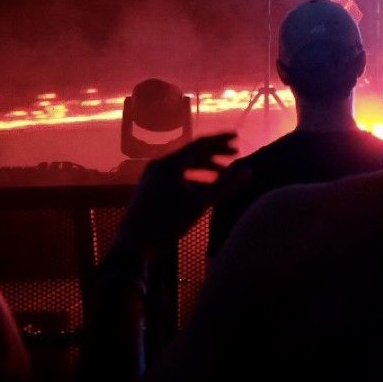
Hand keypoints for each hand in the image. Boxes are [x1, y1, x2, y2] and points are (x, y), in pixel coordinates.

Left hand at [115, 133, 238, 257]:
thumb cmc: (168, 221)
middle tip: (235, 156)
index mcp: (170, 163)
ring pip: (183, 167)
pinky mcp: (149, 190)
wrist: (134, 244)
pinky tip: (203, 191)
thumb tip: (248, 171)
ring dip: (204, 169)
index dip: (220, 140)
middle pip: (191, 154)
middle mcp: (159, 165)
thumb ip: (224, 185)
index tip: (237, 137)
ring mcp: (152, 178)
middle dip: (215, 155)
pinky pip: (175, 178)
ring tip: (222, 177)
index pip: (200, 144)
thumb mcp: (200, 203)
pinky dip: (192, 179)